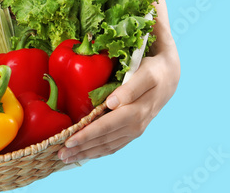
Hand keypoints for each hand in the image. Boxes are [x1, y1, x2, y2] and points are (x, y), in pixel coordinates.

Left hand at [56, 46, 179, 162]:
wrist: (169, 77)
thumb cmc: (153, 71)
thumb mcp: (145, 74)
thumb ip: (129, 88)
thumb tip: (111, 103)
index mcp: (137, 110)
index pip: (107, 126)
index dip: (87, 135)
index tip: (69, 140)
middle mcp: (136, 124)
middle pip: (104, 140)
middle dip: (82, 149)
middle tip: (60, 154)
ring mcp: (135, 130)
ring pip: (108, 146)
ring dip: (87, 153)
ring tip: (67, 158)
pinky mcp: (133, 132)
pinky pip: (114, 146)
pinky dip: (99, 152)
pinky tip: (86, 155)